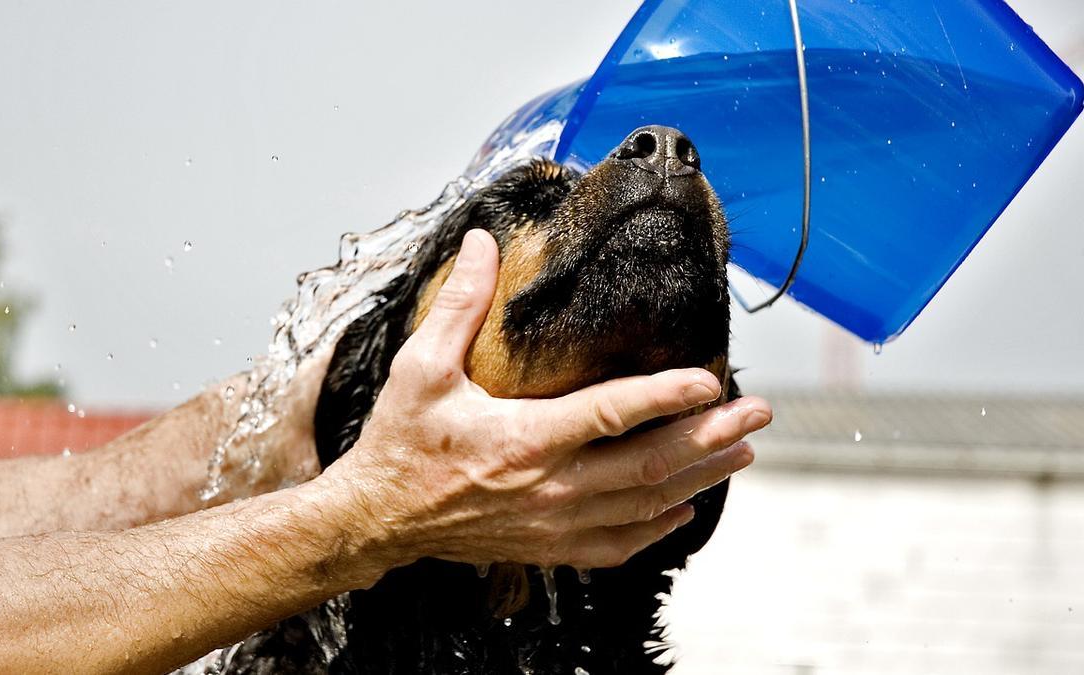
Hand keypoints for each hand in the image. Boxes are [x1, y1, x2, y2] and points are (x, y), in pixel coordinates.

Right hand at [319, 229, 770, 570]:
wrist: (377, 519)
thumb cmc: (400, 443)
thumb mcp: (421, 367)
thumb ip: (460, 304)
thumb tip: (483, 241)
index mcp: (522, 439)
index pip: (612, 413)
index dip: (668, 394)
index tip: (713, 378)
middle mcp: (548, 487)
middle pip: (649, 464)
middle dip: (711, 436)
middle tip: (758, 412)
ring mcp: (552, 524)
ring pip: (645, 505)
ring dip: (699, 476)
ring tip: (741, 450)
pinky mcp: (547, 547)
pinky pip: (618, 545)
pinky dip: (658, 527)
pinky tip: (684, 505)